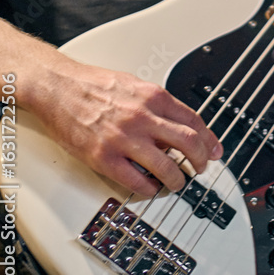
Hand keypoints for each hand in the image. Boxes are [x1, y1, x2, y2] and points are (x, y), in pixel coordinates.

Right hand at [34, 58, 221, 196]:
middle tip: (201, 168)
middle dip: (201, 160)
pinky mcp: (105, 158)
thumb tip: (178, 123)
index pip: (193, 120)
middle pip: (188, 143)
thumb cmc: (93, 85)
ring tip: (177, 183)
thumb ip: (157, 104)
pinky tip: (150, 188)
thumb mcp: (134, 85)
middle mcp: (143, 117)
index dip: (209, 140)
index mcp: (153, 96)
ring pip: (167, 167)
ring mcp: (124, 139)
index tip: (214, 151)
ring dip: (178, 180)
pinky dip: (149, 189)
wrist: (59, 88)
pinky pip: (137, 182)